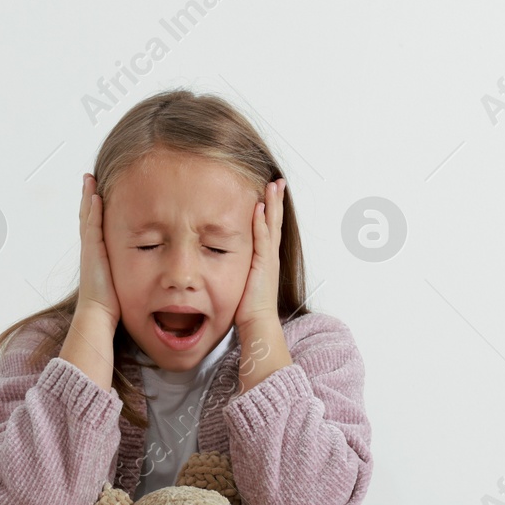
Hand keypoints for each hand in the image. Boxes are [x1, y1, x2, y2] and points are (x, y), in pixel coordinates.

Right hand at [76, 173, 119, 326]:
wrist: (98, 313)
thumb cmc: (111, 305)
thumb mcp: (122, 283)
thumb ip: (127, 273)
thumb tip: (144, 274)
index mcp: (97, 255)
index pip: (95, 227)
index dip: (94, 211)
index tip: (96, 195)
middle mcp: (91, 249)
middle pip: (88, 217)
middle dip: (89, 198)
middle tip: (88, 180)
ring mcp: (90, 248)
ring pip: (88, 216)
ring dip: (88, 197)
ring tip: (89, 180)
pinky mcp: (92, 250)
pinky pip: (92, 224)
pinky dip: (93, 209)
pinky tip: (96, 195)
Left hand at [235, 177, 285, 331]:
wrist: (258, 323)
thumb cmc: (249, 309)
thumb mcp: (243, 281)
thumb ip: (239, 268)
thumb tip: (227, 261)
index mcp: (266, 259)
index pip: (269, 228)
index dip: (271, 210)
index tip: (270, 193)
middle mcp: (270, 256)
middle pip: (275, 221)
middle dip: (276, 200)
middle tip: (278, 182)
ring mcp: (269, 259)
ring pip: (272, 225)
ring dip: (273, 204)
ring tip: (274, 186)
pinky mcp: (263, 264)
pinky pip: (262, 238)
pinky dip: (261, 222)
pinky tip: (259, 207)